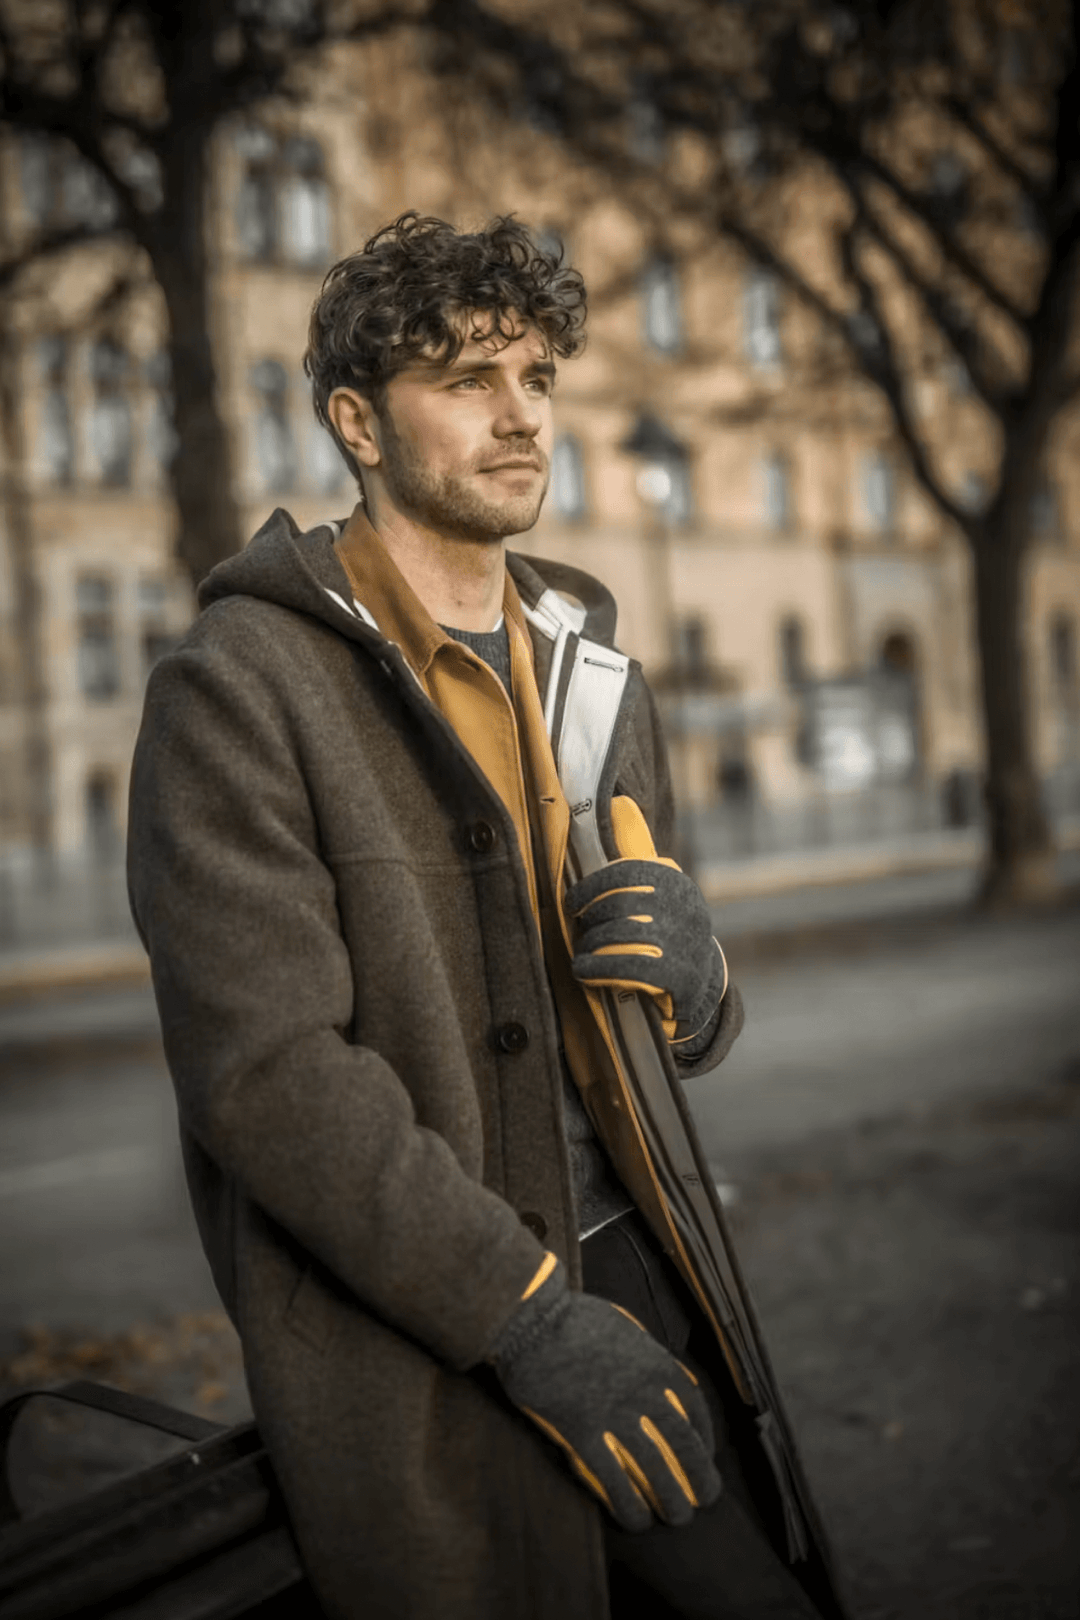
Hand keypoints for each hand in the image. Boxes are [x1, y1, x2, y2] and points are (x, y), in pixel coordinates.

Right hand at [488, 1255, 720, 1531]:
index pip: (694, 1406)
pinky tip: (634, 1519)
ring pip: (655, 1467)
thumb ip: (643, 1352)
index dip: (705, 1435)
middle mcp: (643, 1390)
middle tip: (705, 1500)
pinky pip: (613, 1478)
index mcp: (655, 1361)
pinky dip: (628, 1504)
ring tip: (677, 1518)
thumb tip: (657, 1372)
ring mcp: (614, 1413)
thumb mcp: (622, 1326)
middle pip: (683, 1442)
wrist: (532, 1319)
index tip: (706, 1454)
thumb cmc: (572, 1317)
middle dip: (701, 1476)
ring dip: (671, 1499)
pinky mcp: (583, 1432)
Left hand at [563, 859, 725, 1039]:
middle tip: (581, 934)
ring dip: (591, 944)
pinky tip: (583, 970)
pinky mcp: (680, 975)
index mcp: (676, 884)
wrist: (702, 983)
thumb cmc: (665, 939)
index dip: (591, 887)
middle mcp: (685, 907)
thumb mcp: (659, 906)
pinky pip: (628, 966)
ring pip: (621, 933)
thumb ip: (629, 891)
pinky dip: (598, 967)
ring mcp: (685, 942)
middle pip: (620, 904)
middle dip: (591, 920)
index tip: (572, 903)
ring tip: (582, 953)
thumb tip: (580, 890)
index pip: (626, 873)